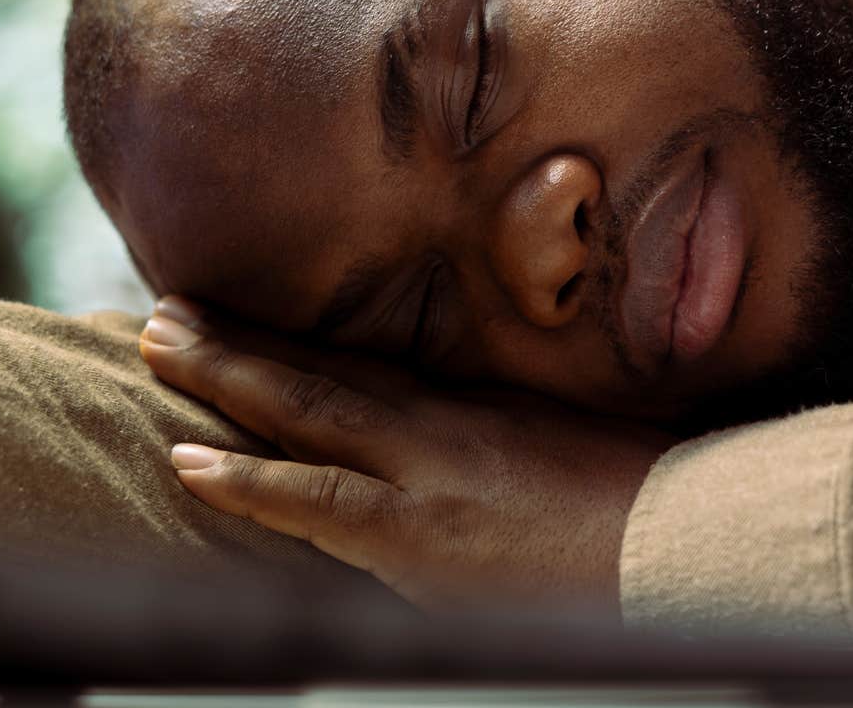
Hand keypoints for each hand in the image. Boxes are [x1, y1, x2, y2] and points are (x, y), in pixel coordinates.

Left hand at [139, 297, 675, 614]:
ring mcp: (428, 478)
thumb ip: (513, 433)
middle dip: (240, 345)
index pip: (365, 368)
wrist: (695, 541)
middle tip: (166, 310)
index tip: (234, 319)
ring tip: (157, 343)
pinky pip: (319, 503)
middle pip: (324, 376)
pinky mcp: (422, 535)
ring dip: (228, 378)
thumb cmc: (656, 504)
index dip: (294, 344)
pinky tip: (190, 460)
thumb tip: (478, 436)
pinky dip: (252, 481)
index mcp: (479, 408)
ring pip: (308, 414)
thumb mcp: (576, 451)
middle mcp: (445, 430)